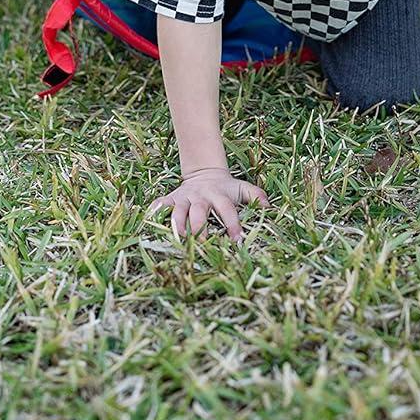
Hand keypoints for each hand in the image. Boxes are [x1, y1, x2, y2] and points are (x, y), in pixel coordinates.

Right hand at [148, 167, 268, 244]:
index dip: (232, 224)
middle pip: (198, 213)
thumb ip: (256, 197)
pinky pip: (159, 206)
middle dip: (200, 229)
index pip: (227, 210)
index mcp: (219, 195)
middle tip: (202, 244)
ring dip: (178, 226)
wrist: (204, 174)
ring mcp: (184, 198)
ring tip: (180, 241)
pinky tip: (150, 225)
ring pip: (178, 212)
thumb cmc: (226, 189)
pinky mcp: (171, 199)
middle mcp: (200, 197)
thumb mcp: (242, 189)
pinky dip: (155, 214)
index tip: (237, 240)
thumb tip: (269, 208)